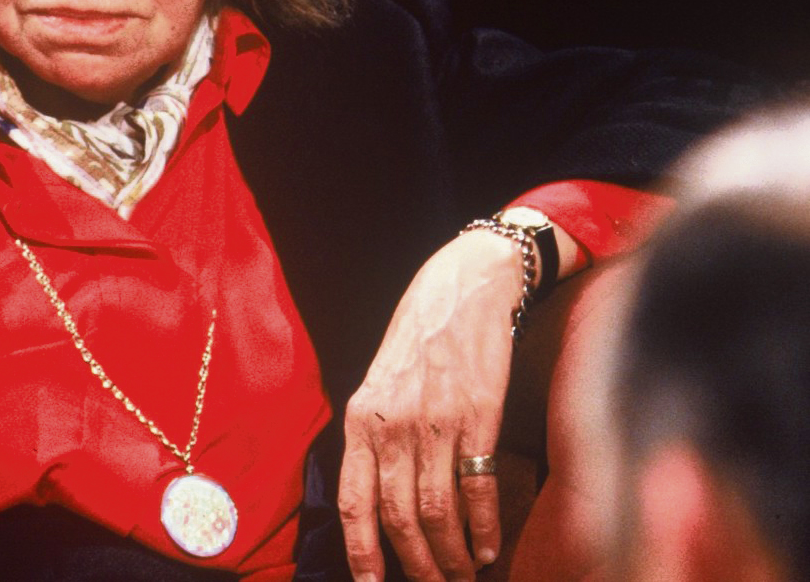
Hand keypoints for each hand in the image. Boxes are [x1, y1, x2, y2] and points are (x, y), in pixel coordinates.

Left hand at [338, 230, 522, 581]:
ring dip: (451, 557)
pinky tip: (490, 548)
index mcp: (361, 419)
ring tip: (463, 577)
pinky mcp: (478, 417)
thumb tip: (374, 497)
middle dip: (417, 567)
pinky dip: (485, 528)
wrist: (462, 290)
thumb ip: (373, 435)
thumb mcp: (378, 383)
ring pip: (437, 513)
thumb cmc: (417, 338)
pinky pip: (478, 488)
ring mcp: (435, 423)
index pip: (353, 500)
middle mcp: (393, 426)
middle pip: (398, 518)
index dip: (361, 551)